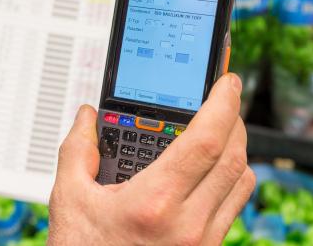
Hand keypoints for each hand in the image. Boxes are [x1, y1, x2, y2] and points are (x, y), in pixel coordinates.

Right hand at [49, 73, 254, 244]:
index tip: (226, 82)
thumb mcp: (69, 201)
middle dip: (233, 119)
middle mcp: (188, 224)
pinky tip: (214, 168)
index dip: (223, 103)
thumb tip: (86, 117)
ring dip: (238, 148)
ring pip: (243, 180)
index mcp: (154, 204)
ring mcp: (203, 241)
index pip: (207, 139)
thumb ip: (77, 150)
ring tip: (219, 130)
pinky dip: (234, 177)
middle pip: (234, 155)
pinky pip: (236, 204)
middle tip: (221, 99)